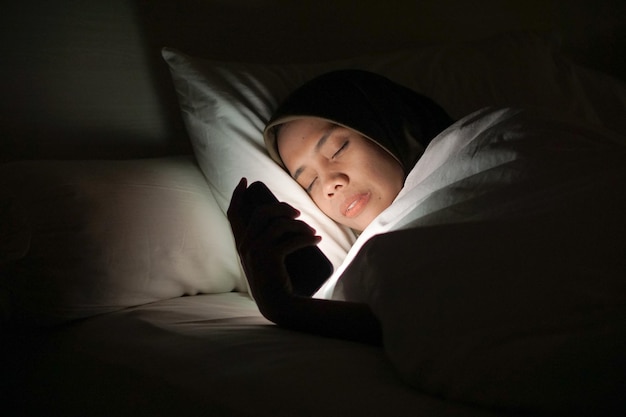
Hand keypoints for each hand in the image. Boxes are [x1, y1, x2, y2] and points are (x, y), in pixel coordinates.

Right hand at [227, 178, 320, 318]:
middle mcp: (245, 246)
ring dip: (300, 225)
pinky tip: (317, 239)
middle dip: (282, 207)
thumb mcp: (263, 260)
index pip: (232, 214)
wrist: (279, 305)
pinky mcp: (270, 258)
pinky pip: (292, 239)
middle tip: (297, 213)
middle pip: (262, 212)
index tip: (245, 181)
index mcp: (241, 244)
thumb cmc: (275, 282)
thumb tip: (281, 221)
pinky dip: (308, 238)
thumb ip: (263, 244)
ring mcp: (256, 252)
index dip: (237, 195)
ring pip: (280, 225)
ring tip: (312, 230)